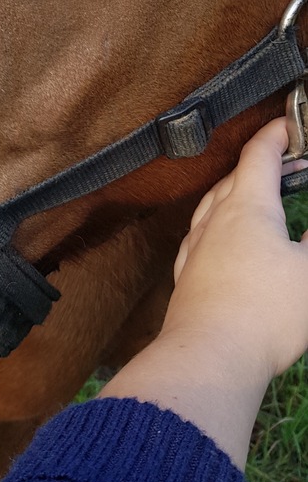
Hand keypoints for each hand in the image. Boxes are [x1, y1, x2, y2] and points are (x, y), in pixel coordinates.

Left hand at [100, 118, 307, 466]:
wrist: (208, 355)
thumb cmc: (265, 313)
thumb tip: (307, 233)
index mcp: (247, 207)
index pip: (258, 157)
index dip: (275, 136)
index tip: (287, 126)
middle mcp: (214, 220)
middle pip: (233, 178)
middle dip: (257, 164)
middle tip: (282, 163)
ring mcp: (195, 247)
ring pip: (212, 206)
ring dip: (234, 193)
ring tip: (254, 197)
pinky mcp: (186, 275)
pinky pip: (201, 235)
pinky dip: (217, 225)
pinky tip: (220, 240)